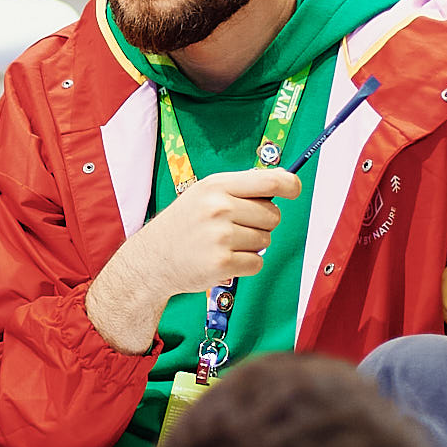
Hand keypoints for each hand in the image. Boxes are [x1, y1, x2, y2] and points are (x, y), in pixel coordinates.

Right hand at [86, 167, 304, 354]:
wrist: (152, 260)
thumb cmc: (184, 226)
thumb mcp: (203, 194)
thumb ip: (239, 188)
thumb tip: (281, 182)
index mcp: (216, 186)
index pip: (269, 181)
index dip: (290, 185)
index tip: (294, 190)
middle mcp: (219, 208)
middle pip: (273, 215)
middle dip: (261, 224)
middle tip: (234, 229)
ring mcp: (220, 236)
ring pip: (265, 241)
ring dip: (251, 246)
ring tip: (223, 244)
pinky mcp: (222, 263)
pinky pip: (257, 263)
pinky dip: (245, 265)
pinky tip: (224, 260)